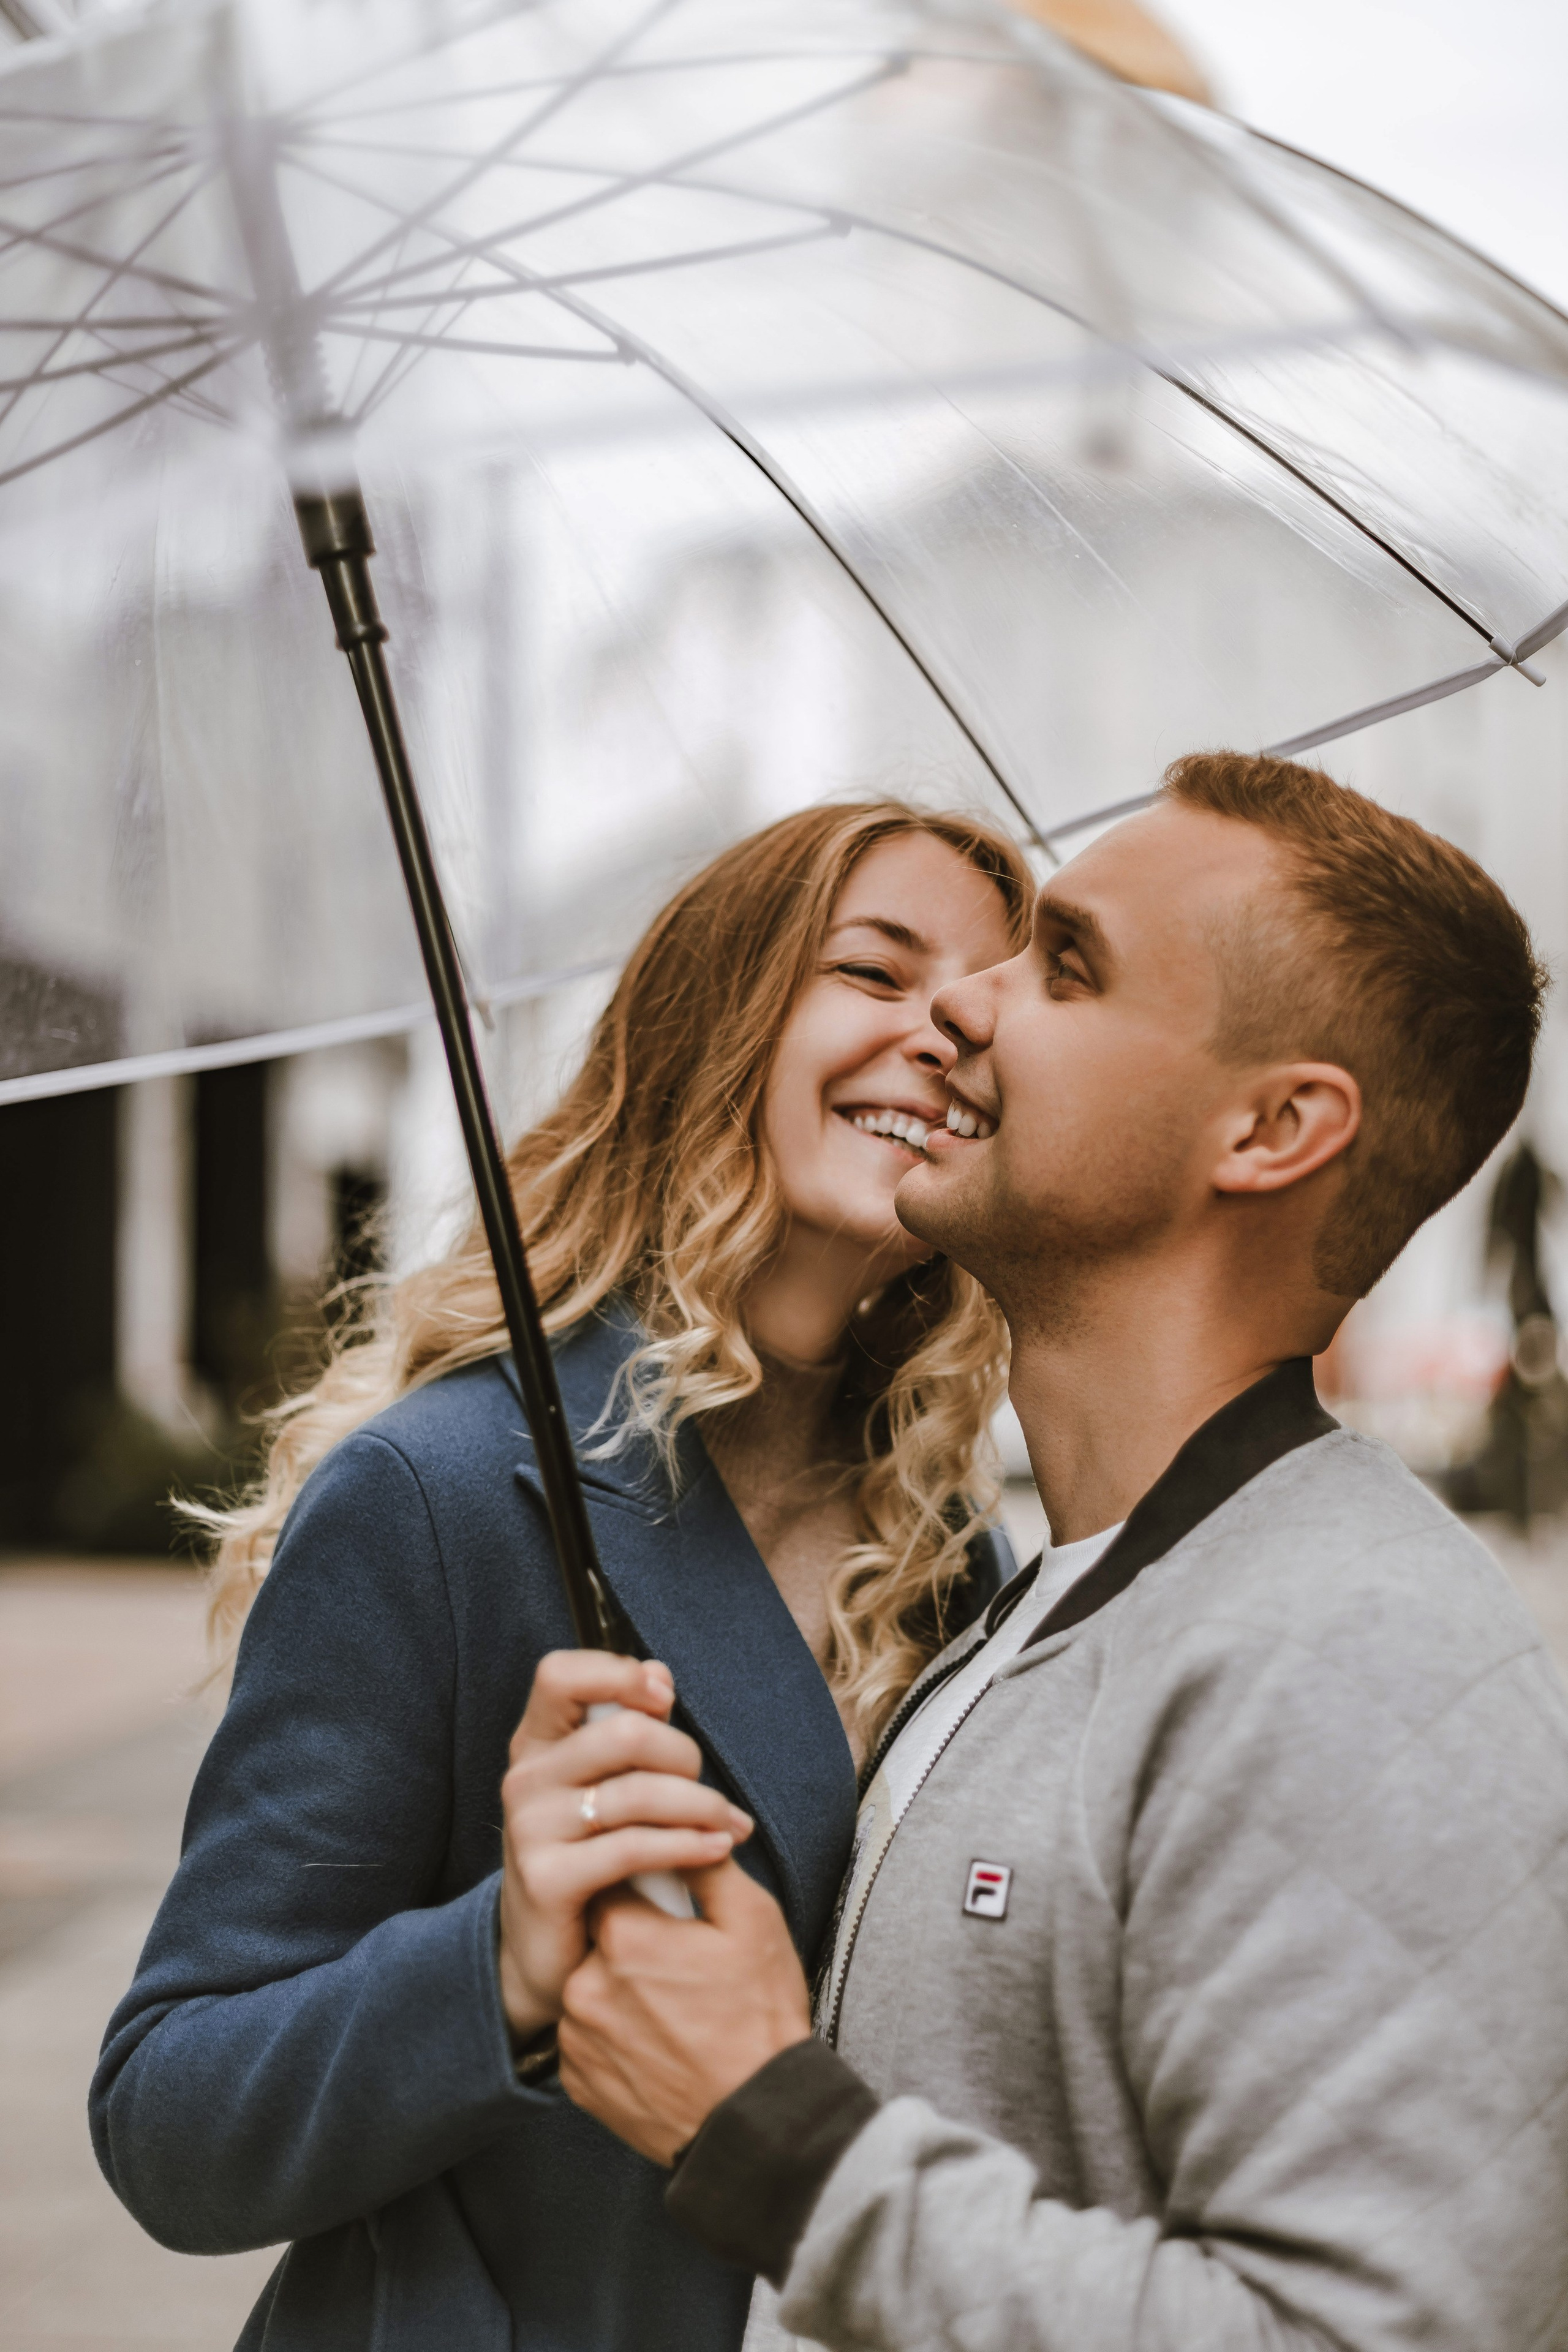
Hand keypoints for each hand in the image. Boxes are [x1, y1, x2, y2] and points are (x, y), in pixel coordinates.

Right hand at [497, 1651, 752, 2045]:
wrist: (548, 1953)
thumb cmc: (589, 1855)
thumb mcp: (604, 1788)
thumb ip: (630, 1731)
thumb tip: (659, 1672)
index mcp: (537, 1743)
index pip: (560, 1675)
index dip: (617, 1673)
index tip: (664, 1696)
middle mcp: (525, 1777)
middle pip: (623, 1733)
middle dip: (683, 1756)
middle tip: (708, 1790)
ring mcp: (530, 1828)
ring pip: (637, 1791)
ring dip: (701, 1806)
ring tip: (732, 1825)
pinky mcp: (546, 1878)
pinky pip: (633, 1847)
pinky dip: (688, 1844)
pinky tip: (718, 1849)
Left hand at [558, 1855, 811, 2163]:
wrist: (757, 2120)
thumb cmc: (760, 2017)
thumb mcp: (754, 1921)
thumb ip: (708, 1865)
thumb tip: (684, 1829)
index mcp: (622, 1937)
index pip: (612, 1884)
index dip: (644, 1893)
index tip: (672, 1912)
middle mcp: (583, 1986)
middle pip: (598, 1938)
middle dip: (633, 1942)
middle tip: (679, 1966)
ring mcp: (577, 2040)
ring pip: (589, 1989)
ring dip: (619, 1989)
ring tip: (672, 2010)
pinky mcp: (578, 2082)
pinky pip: (587, 2039)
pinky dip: (613, 2035)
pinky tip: (657, 2044)